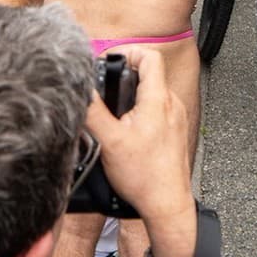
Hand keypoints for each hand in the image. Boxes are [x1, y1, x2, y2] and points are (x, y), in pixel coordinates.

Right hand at [85, 46, 193, 223]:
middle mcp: (171, 104)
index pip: (149, 55)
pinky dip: (141, 111)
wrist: (166, 205)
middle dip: (125, 75)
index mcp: (158, 99)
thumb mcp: (110, 141)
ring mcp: (176, 118)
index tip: (109, 60)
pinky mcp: (174, 131)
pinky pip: (157, 110)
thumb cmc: (145, 177)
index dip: (127, 51)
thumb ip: (93, 111)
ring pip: (152, 92)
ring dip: (133, 94)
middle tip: (106, 86)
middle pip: (149, 73)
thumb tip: (80, 90)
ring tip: (114, 110)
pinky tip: (126, 129)